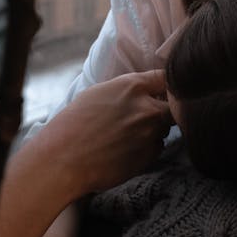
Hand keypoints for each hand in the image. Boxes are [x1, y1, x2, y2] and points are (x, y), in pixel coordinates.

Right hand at [34, 70, 171, 196]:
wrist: (63, 159)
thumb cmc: (73, 124)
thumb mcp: (98, 93)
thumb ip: (127, 90)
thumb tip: (144, 90)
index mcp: (133, 86)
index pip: (166, 78)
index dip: (166, 84)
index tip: (164, 89)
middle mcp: (147, 108)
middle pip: (173, 105)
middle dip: (165, 109)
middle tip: (147, 115)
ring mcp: (151, 133)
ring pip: (164, 128)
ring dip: (154, 129)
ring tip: (127, 135)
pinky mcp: (149, 156)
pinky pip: (156, 147)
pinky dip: (147, 147)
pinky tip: (125, 149)